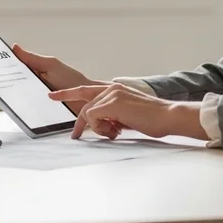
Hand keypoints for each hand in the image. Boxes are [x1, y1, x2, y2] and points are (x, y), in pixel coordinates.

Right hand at [12, 44, 103, 113]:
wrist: (87, 99)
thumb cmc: (71, 80)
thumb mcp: (51, 65)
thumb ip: (33, 59)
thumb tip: (15, 47)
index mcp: (34, 70)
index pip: (13, 67)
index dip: (2, 66)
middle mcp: (32, 84)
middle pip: (12, 83)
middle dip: (4, 82)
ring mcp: (34, 98)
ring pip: (18, 97)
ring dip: (12, 97)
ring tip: (5, 94)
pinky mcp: (38, 111)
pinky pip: (26, 110)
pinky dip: (22, 108)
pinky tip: (19, 107)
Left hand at [49, 83, 204, 140]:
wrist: (168, 117)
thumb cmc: (154, 120)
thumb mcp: (128, 117)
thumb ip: (113, 117)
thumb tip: (103, 126)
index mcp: (116, 89)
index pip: (88, 89)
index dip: (69, 93)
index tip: (53, 96)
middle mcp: (112, 87)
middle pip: (83, 100)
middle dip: (76, 119)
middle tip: (72, 135)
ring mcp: (111, 93)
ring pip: (88, 112)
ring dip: (99, 128)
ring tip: (116, 133)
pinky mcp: (111, 103)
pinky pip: (93, 117)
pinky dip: (100, 128)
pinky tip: (116, 131)